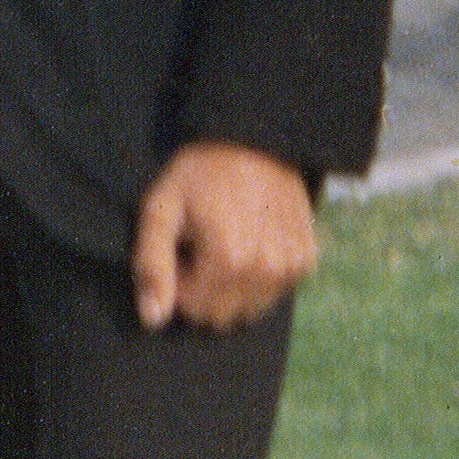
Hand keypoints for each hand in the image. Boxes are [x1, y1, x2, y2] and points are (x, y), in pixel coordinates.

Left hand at [130, 141, 317, 333]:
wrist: (255, 139)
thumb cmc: (201, 171)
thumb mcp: (161, 208)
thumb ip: (151, 265)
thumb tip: (153, 319)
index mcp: (228, 259)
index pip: (193, 308)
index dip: (178, 281)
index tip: (180, 248)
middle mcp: (266, 269)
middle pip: (222, 315)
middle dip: (203, 289)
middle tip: (201, 245)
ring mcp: (291, 266)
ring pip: (249, 308)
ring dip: (232, 285)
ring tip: (226, 242)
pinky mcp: (306, 259)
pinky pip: (274, 292)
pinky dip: (259, 276)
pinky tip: (251, 241)